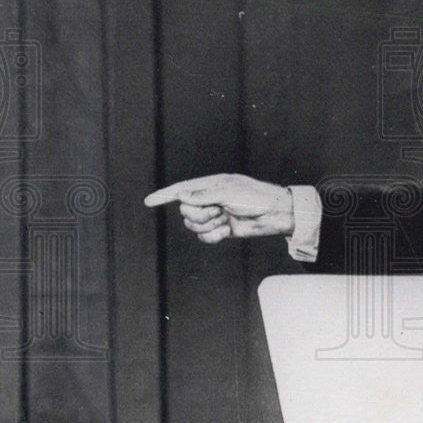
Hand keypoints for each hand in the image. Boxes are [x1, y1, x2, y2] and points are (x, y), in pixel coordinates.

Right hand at [144, 174, 295, 242]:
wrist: (274, 215)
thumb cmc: (255, 197)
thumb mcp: (229, 192)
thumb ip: (203, 195)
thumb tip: (181, 195)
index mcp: (211, 185)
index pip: (182, 189)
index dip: (164, 195)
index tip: (148, 201)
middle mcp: (209, 199)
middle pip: (185, 210)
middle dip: (200, 214)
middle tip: (219, 210)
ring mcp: (214, 215)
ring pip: (193, 225)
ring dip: (208, 225)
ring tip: (225, 220)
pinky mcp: (220, 230)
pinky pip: (204, 237)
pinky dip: (213, 236)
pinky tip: (227, 231)